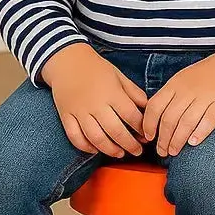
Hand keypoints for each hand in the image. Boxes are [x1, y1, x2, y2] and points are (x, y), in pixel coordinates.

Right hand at [41, 43, 147, 158]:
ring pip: (95, 138)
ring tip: (120, 154)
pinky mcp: (65, 116)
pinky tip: (96, 150)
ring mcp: (79, 111)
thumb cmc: (96, 68)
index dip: (140, 128)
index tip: (147, 135)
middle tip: (137, 151)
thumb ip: (134, 92)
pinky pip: (75, 137)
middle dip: (129, 144)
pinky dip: (85, 147)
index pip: (130, 115)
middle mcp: (95, 103)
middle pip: (115, 131)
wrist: (67, 61)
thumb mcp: (119, 76)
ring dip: (110, 149)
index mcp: (111, 92)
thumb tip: (148, 108)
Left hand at [143, 50, 214, 157]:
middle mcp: (188, 90)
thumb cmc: (210, 74)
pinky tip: (193, 143)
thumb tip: (156, 116)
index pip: (155, 106)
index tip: (148, 137)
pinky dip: (199, 133)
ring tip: (174, 152)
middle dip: (163, 139)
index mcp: (176, 83)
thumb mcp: (185, 77)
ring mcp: (206, 96)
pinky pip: (208, 121)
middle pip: (169, 119)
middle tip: (162, 151)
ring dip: (177, 141)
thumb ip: (171, 94)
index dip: (149, 124)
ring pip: (186, 123)